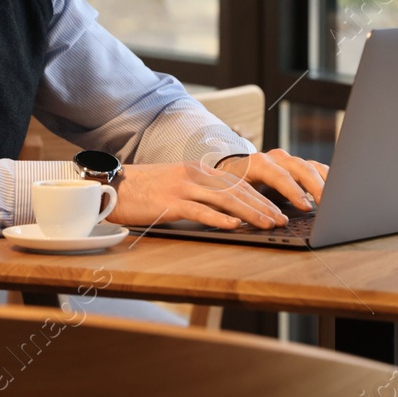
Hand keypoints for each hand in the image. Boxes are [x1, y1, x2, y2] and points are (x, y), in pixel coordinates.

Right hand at [105, 161, 293, 230]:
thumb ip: (202, 192)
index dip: (260, 198)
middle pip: (237, 191)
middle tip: (282, 220)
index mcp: (199, 170)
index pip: (237, 184)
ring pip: (224, 200)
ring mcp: (183, 187)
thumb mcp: (178, 184)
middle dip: (262, 206)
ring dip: (250, 213)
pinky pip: (200, 210)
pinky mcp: (170, 202)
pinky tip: (235, 226)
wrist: (115, 186)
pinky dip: (220, 219)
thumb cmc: (146, 189)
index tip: (278, 210)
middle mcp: (195, 175)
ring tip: (268, 224)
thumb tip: (227, 210)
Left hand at [215, 149, 328, 212]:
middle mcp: (276, 158)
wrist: (231, 172)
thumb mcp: (233, 195)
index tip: (306, 207)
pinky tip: (335, 193)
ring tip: (335, 201)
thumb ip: (246, 206)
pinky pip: (316, 170)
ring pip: (311, 167)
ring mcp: (288, 161)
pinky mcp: (297, 167)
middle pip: (301, 168)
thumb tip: (258, 223)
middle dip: (315, 187)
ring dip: (325, 183)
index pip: (279, 175)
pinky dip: (327, 180)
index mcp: (258, 163)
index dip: (293, 191)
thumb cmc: (231, 186)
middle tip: (326, 205)